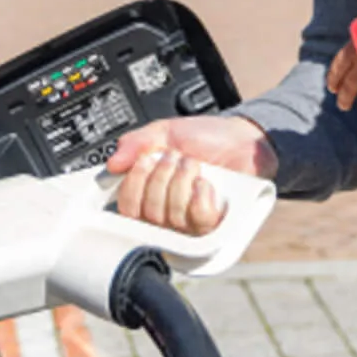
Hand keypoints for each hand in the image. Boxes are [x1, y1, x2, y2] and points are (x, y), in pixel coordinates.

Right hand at [107, 115, 275, 235]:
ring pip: (171, 216)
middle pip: (148, 213)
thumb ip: (136, 143)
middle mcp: (167, 212)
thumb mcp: (165, 131)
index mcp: (151, 193)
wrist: (243, 139)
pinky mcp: (214, 225)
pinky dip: (200, 195)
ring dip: (182, 181)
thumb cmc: (208, 138)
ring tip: (194, 165)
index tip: (144, 161)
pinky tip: (206, 183)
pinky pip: (197, 218)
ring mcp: (190, 222)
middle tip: (175, 158)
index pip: (127, 208)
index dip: (132, 186)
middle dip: (161, 177)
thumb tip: (113, 163)